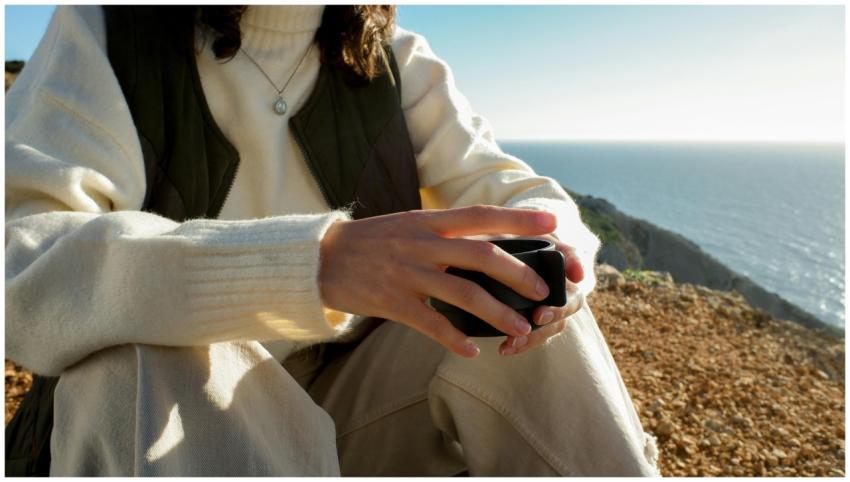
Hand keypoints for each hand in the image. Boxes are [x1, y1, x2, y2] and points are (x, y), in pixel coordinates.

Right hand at [319, 205, 557, 356]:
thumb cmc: (372, 241)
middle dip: (518, 274)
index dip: (519, 219)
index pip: (481, 215)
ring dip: (497, 313)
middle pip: (481, 255)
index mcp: (428, 221)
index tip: (552, 224)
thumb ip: (444, 232)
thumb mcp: (408, 224)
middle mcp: (422, 244)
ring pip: (463, 293)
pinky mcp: (392, 302)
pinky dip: (455, 339)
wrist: (321, 258)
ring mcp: (408, 273)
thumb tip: (487, 244)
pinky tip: (471, 351)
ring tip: (520, 329)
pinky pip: (431, 324)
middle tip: (542, 291)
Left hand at [499, 235, 585, 355]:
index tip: (576, 274)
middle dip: (557, 310)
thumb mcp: (496, 233)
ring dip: (537, 334)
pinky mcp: (530, 323)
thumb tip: (536, 223)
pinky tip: (505, 348)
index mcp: (550, 255)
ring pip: (554, 324)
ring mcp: (546, 305)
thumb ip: (513, 228)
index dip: (576, 264)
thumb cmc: (489, 244)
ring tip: (513, 340)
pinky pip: (534, 336)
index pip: (571, 257)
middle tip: (539, 316)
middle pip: (571, 299)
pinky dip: (522, 342)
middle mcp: (556, 282)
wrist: (471, 266)